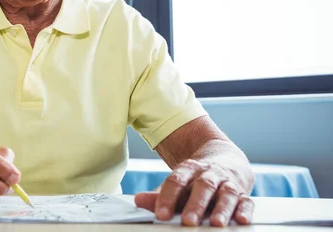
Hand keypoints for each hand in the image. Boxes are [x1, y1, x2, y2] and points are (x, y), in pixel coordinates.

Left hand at [134, 159, 253, 225]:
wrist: (224, 160)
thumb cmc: (195, 180)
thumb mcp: (178, 183)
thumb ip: (160, 195)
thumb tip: (138, 200)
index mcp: (189, 169)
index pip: (176, 180)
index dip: (168, 197)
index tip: (161, 214)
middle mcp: (209, 174)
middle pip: (202, 186)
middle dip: (196, 204)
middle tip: (188, 221)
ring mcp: (227, 182)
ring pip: (226, 193)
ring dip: (222, 209)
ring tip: (217, 223)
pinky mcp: (243, 193)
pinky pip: (247, 201)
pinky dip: (245, 210)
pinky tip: (242, 220)